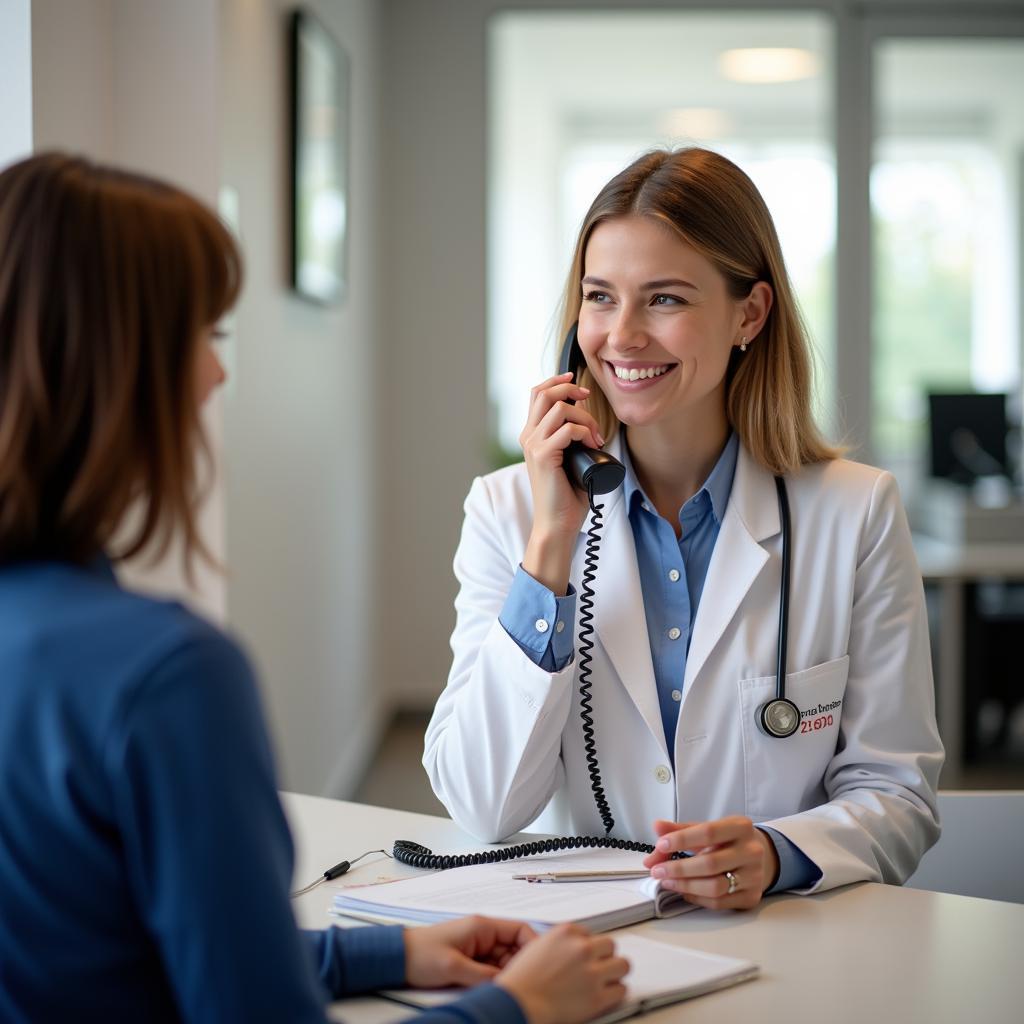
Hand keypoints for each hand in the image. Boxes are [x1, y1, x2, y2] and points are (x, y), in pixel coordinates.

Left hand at [404, 915, 537, 988]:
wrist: (397, 959)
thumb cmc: (419, 954)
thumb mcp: (454, 968)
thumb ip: (482, 976)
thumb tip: (505, 984)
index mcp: (482, 926)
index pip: (520, 930)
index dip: (534, 946)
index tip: (541, 965)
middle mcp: (483, 934)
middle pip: (515, 949)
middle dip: (520, 966)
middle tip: (522, 984)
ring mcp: (478, 947)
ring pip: (505, 961)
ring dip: (507, 974)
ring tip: (508, 989)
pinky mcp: (471, 960)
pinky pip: (492, 969)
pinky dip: (496, 980)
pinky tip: (495, 990)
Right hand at [496, 923, 629, 1023]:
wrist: (518, 1004)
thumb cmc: (521, 981)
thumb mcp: (537, 946)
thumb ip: (559, 943)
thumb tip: (572, 947)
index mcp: (566, 933)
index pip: (589, 933)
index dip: (586, 946)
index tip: (585, 955)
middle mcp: (581, 949)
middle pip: (610, 945)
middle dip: (604, 956)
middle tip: (598, 966)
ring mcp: (591, 973)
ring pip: (622, 965)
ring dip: (615, 972)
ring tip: (607, 979)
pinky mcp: (597, 997)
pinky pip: (621, 990)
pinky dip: (614, 993)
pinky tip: (606, 994)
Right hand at [519, 372, 604, 593]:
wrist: (557, 523)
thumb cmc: (567, 496)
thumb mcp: (570, 459)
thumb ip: (572, 440)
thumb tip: (589, 422)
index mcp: (532, 435)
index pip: (537, 394)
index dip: (556, 382)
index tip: (576, 383)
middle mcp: (528, 436)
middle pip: (544, 393)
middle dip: (569, 389)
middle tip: (588, 398)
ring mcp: (533, 445)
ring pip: (559, 408)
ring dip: (584, 417)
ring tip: (595, 436)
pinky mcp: (542, 456)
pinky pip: (568, 429)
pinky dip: (585, 432)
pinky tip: (592, 444)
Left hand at [641, 817, 779, 910]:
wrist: (761, 856)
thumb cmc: (728, 840)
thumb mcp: (708, 828)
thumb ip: (681, 829)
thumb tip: (657, 827)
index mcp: (741, 827)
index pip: (708, 832)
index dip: (681, 839)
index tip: (660, 845)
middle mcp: (751, 851)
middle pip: (710, 863)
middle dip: (678, 868)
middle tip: (657, 870)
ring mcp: (754, 876)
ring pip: (715, 887)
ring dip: (685, 885)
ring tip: (667, 881)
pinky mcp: (752, 897)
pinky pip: (719, 902)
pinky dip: (697, 898)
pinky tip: (684, 891)